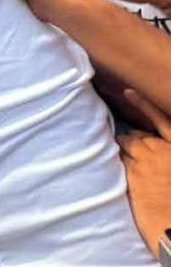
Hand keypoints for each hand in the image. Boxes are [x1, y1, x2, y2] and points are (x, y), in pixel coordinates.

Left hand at [116, 89, 170, 256]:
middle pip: (139, 135)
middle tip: (126, 144)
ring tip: (110, 148)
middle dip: (132, 138)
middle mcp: (162, 152)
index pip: (161, 122)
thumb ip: (167, 163)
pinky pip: (118, 158)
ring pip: (126, 143)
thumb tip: (159, 160)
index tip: (127, 92)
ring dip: (120, 146)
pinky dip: (111, 157)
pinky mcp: (131, 173)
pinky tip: (101, 156)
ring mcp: (146, 161)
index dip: (143, 106)